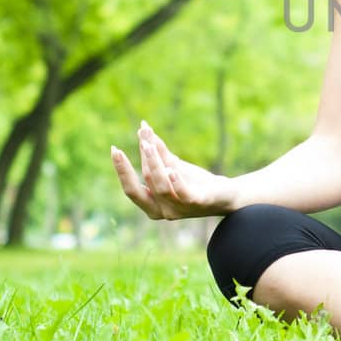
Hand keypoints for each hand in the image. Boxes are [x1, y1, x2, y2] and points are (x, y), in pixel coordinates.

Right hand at [111, 121, 235, 219]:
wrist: (226, 195)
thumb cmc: (196, 183)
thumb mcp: (174, 166)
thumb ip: (159, 153)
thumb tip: (143, 130)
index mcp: (152, 205)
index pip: (131, 189)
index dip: (122, 170)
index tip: (114, 149)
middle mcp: (163, 211)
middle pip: (143, 187)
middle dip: (132, 167)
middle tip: (126, 147)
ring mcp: (179, 209)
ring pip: (161, 187)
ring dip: (154, 164)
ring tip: (149, 145)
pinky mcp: (198, 203)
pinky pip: (184, 194)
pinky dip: (177, 182)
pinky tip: (172, 170)